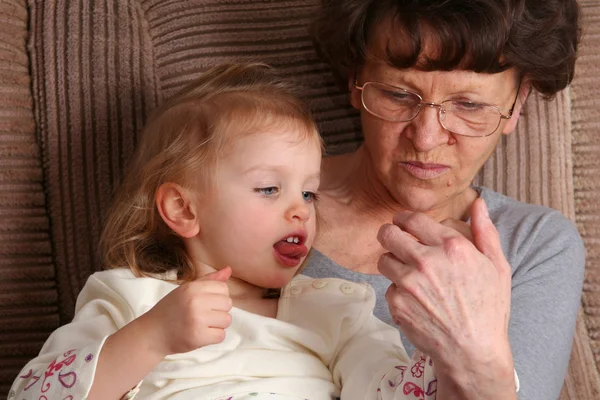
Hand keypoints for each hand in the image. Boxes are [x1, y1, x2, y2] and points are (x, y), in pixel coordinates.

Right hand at [142, 267, 232, 356]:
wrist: (152, 333)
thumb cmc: (171, 309)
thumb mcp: (186, 290)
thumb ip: (208, 280)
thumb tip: (228, 269)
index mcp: (192, 288)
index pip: (223, 287)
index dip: (218, 296)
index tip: (207, 302)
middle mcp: (195, 301)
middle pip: (228, 303)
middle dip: (219, 310)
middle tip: (204, 315)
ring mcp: (197, 319)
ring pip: (226, 320)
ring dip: (218, 324)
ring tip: (203, 324)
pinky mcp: (198, 337)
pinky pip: (221, 335)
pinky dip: (213, 337)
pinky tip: (201, 334)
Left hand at [377, 199, 514, 397]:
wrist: (473, 351)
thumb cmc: (488, 308)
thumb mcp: (497, 266)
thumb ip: (485, 231)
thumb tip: (478, 203)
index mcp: (451, 247)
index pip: (412, 219)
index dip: (404, 219)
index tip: (403, 223)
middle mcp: (426, 261)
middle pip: (388, 233)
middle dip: (390, 234)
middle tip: (396, 241)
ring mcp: (408, 283)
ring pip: (383, 259)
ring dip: (392, 263)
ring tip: (408, 274)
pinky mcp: (396, 302)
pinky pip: (388, 287)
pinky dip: (397, 291)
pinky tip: (415, 299)